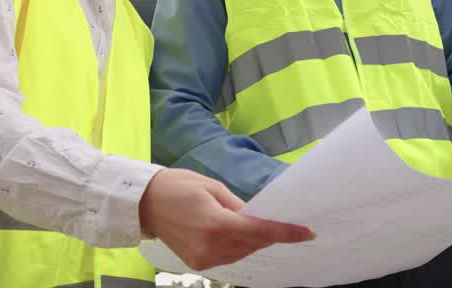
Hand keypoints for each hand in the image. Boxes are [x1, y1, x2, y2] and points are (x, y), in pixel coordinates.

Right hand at [139, 167, 314, 270]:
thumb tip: (259, 217)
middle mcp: (211, 247)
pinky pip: (229, 257)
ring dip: (254, 240)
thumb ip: (239, 207)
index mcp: (216, 224)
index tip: (307, 233)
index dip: (286, 233)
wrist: (145, 203)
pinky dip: (238, 246)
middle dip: (269, 233)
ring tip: (258, 224)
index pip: (260, 232)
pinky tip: (239, 233)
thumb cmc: (178, 186)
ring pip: (243, 253)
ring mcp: (204, 259)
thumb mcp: (213, 188)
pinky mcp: (198, 264)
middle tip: (282, 220)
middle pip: (253, 244)